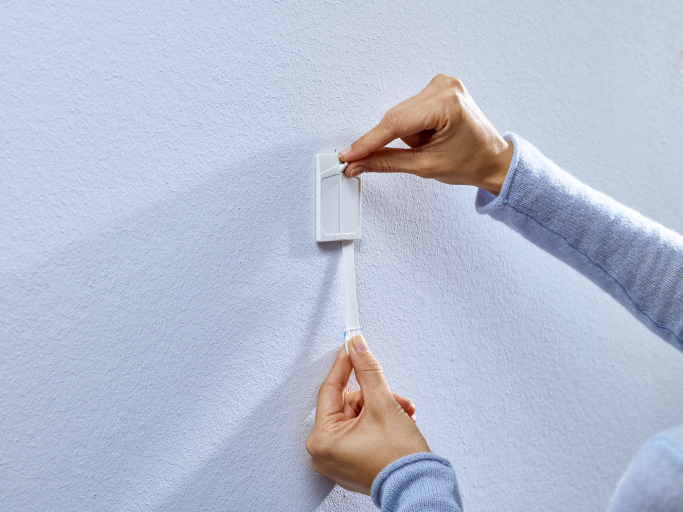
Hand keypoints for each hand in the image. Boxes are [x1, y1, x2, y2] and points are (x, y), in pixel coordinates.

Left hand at [306, 335, 429, 494]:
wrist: (419, 487)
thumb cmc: (398, 460)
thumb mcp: (382, 404)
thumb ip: (367, 370)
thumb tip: (357, 348)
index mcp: (322, 439)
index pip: (331, 389)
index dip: (345, 365)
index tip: (351, 347)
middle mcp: (324, 452)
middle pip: (348, 403)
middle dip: (375, 396)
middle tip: (394, 398)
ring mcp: (337, 459)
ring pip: (357, 415)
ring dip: (381, 408)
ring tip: (402, 414)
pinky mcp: (350, 462)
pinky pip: (359, 430)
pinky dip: (379, 421)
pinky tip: (396, 423)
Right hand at [339, 74, 512, 195]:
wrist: (493, 159)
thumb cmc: (471, 162)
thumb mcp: (426, 166)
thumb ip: (387, 162)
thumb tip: (359, 163)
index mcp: (446, 104)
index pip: (395, 124)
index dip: (368, 142)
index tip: (349, 154)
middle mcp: (444, 87)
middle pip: (395, 118)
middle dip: (397, 141)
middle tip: (416, 157)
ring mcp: (442, 84)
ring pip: (401, 115)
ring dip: (409, 135)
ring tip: (433, 144)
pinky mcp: (438, 88)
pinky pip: (409, 111)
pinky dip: (413, 127)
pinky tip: (432, 134)